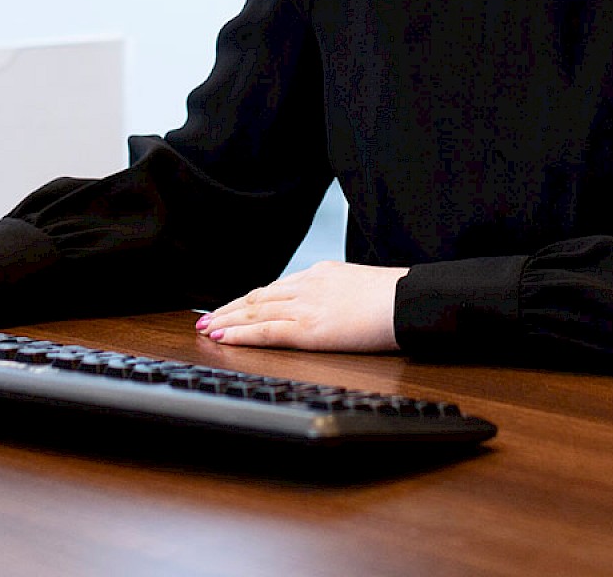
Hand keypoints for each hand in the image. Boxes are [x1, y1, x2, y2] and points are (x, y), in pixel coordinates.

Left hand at [196, 261, 408, 351]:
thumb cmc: (393, 298)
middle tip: (205, 319)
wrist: (407, 301)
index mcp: (320, 274)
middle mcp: (307, 285)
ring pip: (254, 312)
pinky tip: (224, 338)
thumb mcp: (359, 286)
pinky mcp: (308, 328)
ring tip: (207, 330)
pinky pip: (265, 331)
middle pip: (257, 297)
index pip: (274, 288)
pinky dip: (241, 335)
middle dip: (228, 309)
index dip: (248, 299)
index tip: (231, 307)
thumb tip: (332, 307)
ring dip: (226, 321)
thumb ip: (338, 294)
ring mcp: (305, 305)